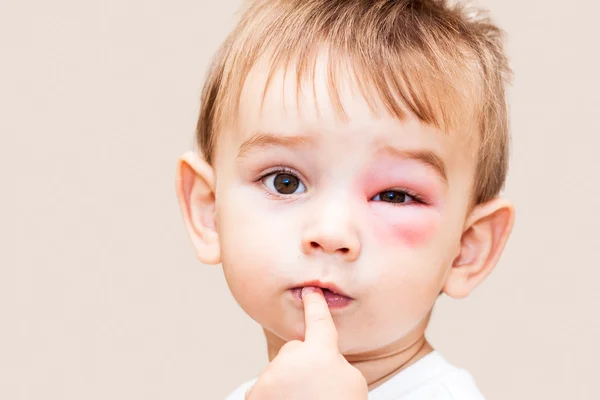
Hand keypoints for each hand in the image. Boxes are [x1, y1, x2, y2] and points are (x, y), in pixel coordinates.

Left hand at [245, 287, 367, 399]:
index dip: (315, 304)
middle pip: (297, 351)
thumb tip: (317, 357)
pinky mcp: (255, 393)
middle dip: (304, 364)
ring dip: (289, 383)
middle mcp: (291, 359)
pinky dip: (275, 396)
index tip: (310, 291)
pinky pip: (267, 387)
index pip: (318, 321)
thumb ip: (333, 360)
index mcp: (320, 353)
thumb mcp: (352, 382)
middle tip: (318, 390)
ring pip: (281, 370)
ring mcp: (270, 377)